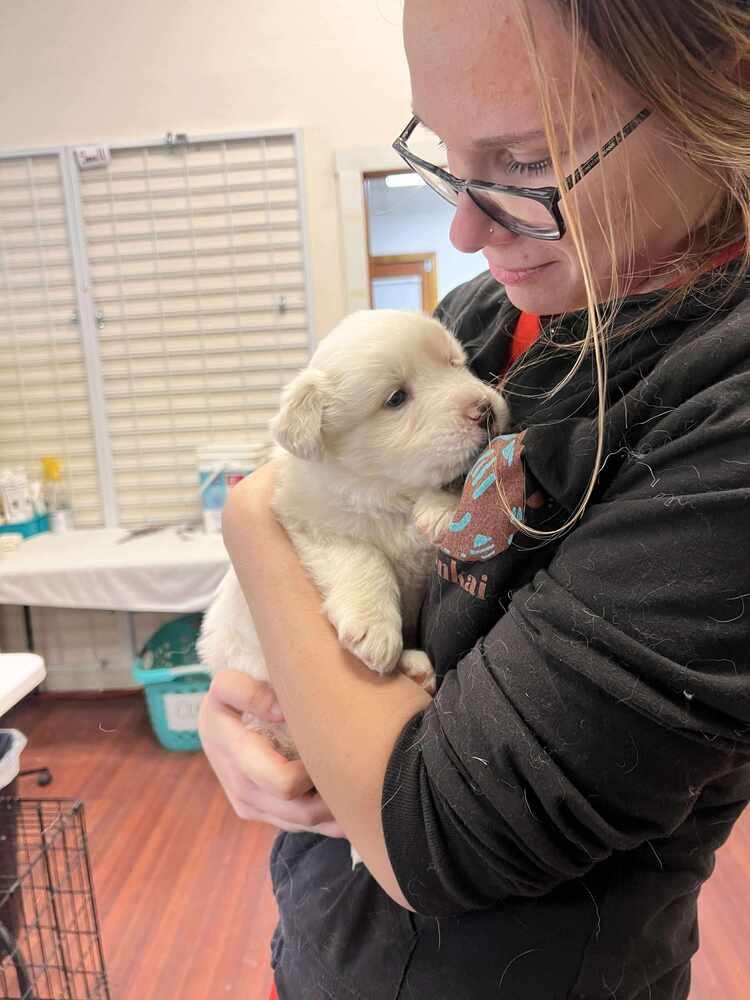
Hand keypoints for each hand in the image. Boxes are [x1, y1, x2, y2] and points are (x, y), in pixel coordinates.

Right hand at [198, 669, 345, 836]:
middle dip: (333, 794)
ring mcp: (254, 809)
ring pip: (306, 824)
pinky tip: (342, 793)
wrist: (212, 727)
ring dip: (333, 808)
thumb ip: (247, 692)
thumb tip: (280, 711)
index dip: (315, 771)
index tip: (331, 747)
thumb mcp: (225, 685)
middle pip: (303, 811)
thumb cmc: (227, 703)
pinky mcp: (263, 815)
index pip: (285, 783)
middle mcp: (245, 793)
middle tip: (357, 765)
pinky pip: (302, 827)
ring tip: (353, 777)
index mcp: (238, 760)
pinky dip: (326, 817)